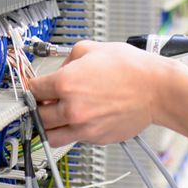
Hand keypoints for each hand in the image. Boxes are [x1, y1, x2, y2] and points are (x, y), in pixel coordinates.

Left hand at [26, 40, 170, 147]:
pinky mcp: (95, 138)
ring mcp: (83, 126)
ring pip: (50, 135)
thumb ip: (67, 59)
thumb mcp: (92, 48)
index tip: (33, 87)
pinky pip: (72, 138)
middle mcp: (71, 108)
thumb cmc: (130, 68)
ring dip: (48, 125)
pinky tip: (80, 117)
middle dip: (38, 106)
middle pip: (37, 115)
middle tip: (44, 101)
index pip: (32, 90)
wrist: (156, 90)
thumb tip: (59, 70)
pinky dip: (70, 130)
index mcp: (66, 83)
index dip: (31, 86)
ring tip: (56, 115)